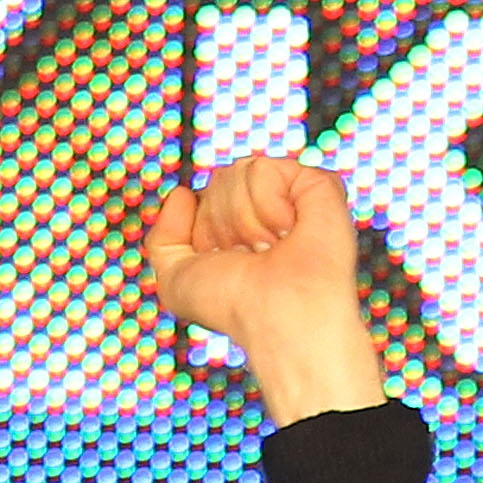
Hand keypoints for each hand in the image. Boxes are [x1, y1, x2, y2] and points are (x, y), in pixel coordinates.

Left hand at [139, 156, 388, 426]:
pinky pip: (265, 168)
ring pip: (240, 171)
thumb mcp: (176, 282)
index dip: (204, 231)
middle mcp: (267, 209)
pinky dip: (267, 203)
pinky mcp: (318, 185)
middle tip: (254, 256)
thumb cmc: (233, 306)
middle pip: (220, 178)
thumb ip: (164, 239)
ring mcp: (294, 195)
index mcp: (239, 228)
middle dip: (224, 222)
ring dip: (245, 219)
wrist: (278, 315)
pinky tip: (287, 230)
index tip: (228, 262)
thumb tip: (184, 194)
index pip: (204, 196)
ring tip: (273, 247)